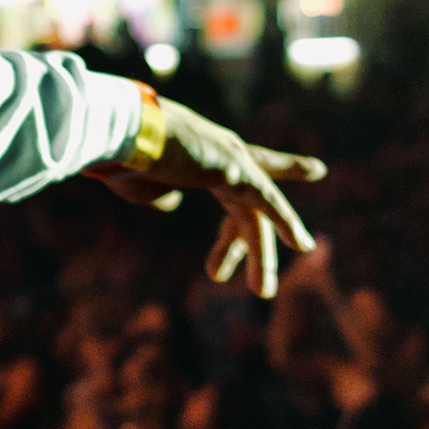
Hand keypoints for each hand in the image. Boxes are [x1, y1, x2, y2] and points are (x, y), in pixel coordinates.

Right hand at [92, 98, 325, 299]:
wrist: (128, 137)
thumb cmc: (126, 162)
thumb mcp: (142, 187)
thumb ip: (161, 194)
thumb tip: (173, 202)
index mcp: (200, 158)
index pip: (229, 188)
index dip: (234, 219)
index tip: (244, 233)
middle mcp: (224, 155)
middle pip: (252, 203)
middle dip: (259, 239)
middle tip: (268, 269)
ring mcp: (236, 161)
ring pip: (258, 215)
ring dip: (261, 256)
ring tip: (263, 292)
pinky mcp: (241, 171)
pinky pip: (270, 203)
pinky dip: (287, 223)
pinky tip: (302, 245)